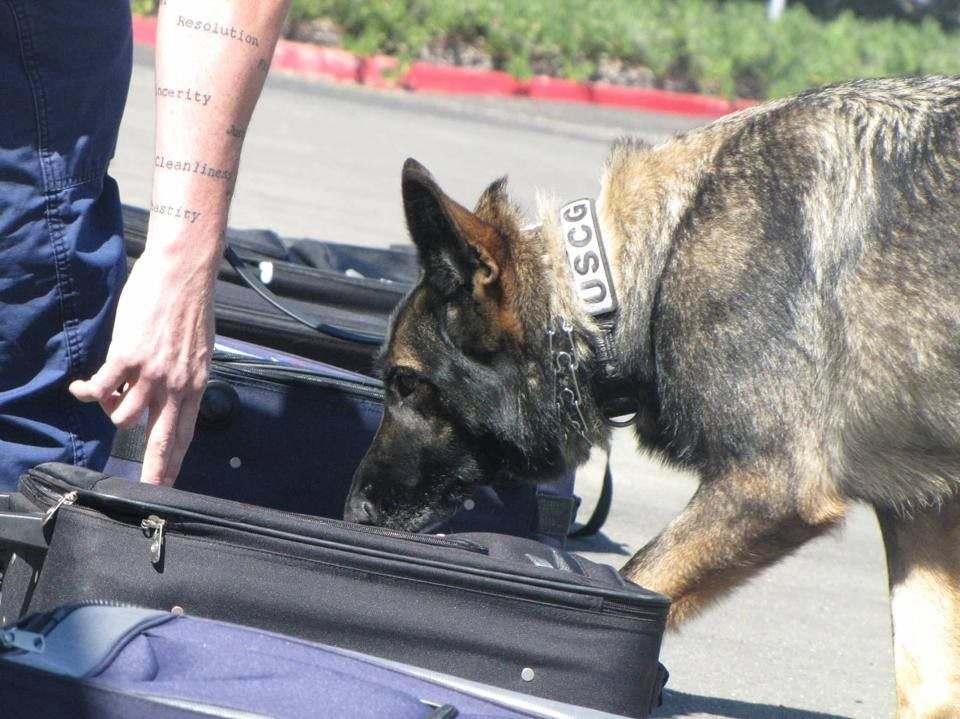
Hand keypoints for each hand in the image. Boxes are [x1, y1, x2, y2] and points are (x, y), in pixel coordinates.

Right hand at [70, 244, 215, 484]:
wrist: (183, 274)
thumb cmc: (190, 306)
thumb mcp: (197, 349)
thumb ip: (185, 374)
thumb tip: (172, 391)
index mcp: (195, 383)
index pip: (186, 432)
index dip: (176, 459)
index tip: (171, 482)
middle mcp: (176, 385)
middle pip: (161, 439)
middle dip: (153, 470)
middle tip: (148, 492)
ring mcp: (152, 373)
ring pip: (124, 417)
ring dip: (111, 410)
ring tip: (107, 392)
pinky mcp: (127, 357)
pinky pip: (101, 389)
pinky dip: (88, 392)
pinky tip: (81, 387)